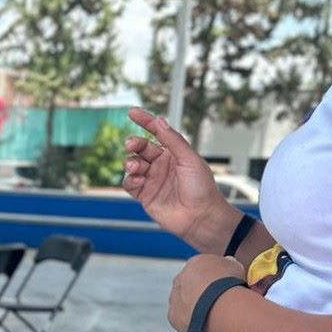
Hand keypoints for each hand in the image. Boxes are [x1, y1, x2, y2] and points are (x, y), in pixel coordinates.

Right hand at [123, 108, 233, 249]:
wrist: (201, 218)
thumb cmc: (201, 189)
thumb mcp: (189, 159)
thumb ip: (173, 140)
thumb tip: (160, 120)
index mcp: (174, 154)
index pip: (157, 133)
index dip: (145, 122)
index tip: (132, 113)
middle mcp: (162, 165)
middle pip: (141, 148)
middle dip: (134, 144)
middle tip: (131, 145)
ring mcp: (152, 180)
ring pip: (133, 164)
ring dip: (131, 162)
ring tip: (135, 167)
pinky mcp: (145, 195)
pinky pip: (130, 183)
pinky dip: (130, 179)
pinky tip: (138, 181)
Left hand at [168, 255, 245, 331]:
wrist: (216, 302)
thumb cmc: (228, 283)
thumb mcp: (234, 266)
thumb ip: (228, 264)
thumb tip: (228, 262)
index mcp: (194, 264)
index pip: (201, 271)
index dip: (212, 282)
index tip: (220, 290)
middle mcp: (179, 279)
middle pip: (190, 287)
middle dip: (200, 295)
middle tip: (215, 305)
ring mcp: (174, 298)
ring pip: (184, 304)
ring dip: (195, 309)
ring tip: (212, 317)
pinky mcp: (173, 316)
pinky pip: (182, 321)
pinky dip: (191, 324)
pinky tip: (204, 327)